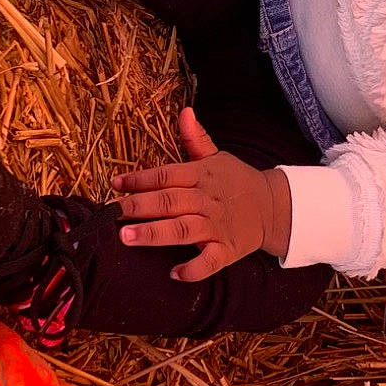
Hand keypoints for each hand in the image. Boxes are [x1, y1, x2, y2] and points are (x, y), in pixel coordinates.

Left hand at [110, 108, 291, 280]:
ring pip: (183, 230)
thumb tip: (185, 111)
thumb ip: (196, 138)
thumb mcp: (218, 157)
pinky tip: (174, 274)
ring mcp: (218, 227)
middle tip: (112, 211)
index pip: (167, 175)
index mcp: (202, 175)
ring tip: (127, 237)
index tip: (115, 183)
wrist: (273, 207)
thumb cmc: (236, 181)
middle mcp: (207, 200)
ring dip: (155, 233)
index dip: (140, 179)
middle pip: (170, 202)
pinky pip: (210, 261)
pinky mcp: (227, 250)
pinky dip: (194, 269)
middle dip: (139, 206)